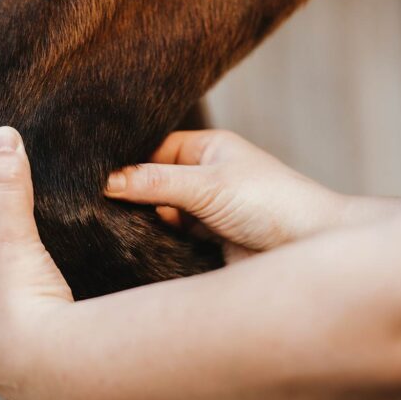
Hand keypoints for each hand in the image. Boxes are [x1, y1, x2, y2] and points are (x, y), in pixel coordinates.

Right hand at [105, 130, 346, 251]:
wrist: (310, 251)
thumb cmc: (273, 203)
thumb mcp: (208, 186)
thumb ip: (154, 182)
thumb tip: (104, 180)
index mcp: (208, 149)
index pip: (154, 148)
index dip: (124, 160)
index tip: (89, 174)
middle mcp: (205, 177)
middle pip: (153, 182)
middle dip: (129, 193)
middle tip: (91, 204)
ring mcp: (206, 211)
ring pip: (160, 213)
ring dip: (142, 221)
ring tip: (109, 227)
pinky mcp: (208, 243)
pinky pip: (172, 239)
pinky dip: (156, 242)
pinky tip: (136, 246)